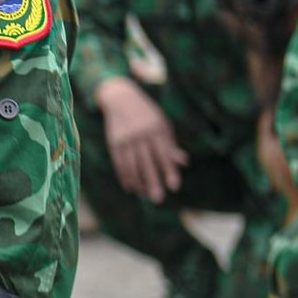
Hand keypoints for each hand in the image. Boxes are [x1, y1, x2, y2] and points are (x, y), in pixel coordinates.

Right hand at [96, 77, 186, 202]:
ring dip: (138, 182)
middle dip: (153, 181)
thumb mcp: (162, 124)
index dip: (170, 171)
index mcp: (157, 129)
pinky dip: (124, 176)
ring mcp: (126, 138)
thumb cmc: (147, 113)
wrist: (120, 98)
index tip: (174, 187)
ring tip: (144, 195)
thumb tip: (184, 163)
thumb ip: (171, 144)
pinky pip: (119, 162)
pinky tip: (130, 187)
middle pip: (147, 162)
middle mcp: (141, 134)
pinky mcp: (114, 141)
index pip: (165, 154)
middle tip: (158, 199)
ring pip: (132, 164)